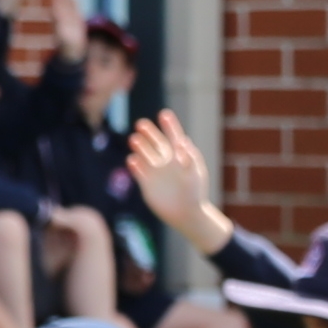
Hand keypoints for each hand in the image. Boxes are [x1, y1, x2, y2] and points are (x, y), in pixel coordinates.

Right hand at [123, 112, 221, 252]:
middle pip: (155, 142)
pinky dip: (134, 165)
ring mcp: (155, 172)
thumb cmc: (196, 193)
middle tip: (141, 123)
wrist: (187, 214)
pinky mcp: (146, 183)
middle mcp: (166, 161)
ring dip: (139, 146)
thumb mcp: (195, 173)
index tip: (164, 114)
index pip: (174, 136)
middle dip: (149, 132)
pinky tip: (132, 160)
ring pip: (144, 154)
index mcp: (180, 156)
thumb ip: (189, 157)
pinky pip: (138, 171)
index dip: (169, 125)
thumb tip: (182, 142)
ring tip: (134, 139)